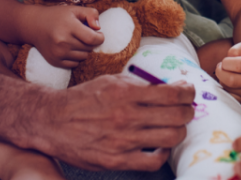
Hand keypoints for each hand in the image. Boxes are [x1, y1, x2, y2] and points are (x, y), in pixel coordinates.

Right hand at [28, 5, 104, 67]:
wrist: (35, 25)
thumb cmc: (57, 16)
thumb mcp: (74, 9)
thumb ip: (91, 14)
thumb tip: (98, 28)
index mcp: (68, 26)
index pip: (92, 38)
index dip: (100, 37)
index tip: (99, 34)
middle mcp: (62, 41)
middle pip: (89, 48)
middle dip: (91, 42)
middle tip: (84, 35)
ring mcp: (58, 53)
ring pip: (83, 56)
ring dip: (84, 50)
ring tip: (76, 40)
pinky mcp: (54, 61)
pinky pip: (75, 64)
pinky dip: (76, 57)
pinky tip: (70, 48)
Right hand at [30, 73, 195, 170]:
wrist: (52, 121)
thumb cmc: (83, 99)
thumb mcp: (110, 81)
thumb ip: (138, 83)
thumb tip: (165, 86)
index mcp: (127, 92)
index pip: (173, 94)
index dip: (188, 92)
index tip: (188, 91)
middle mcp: (127, 116)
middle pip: (178, 115)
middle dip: (188, 110)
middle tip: (186, 108)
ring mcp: (123, 140)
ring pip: (171, 137)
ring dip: (179, 130)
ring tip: (175, 126)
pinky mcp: (117, 160)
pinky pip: (154, 160)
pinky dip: (163, 152)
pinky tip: (160, 145)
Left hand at [216, 41, 240, 104]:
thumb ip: (238, 49)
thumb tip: (229, 58)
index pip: (239, 65)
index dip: (227, 61)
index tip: (226, 60)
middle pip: (231, 80)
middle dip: (221, 71)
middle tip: (222, 66)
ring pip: (227, 87)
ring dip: (222, 78)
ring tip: (228, 72)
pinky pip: (227, 94)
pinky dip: (224, 86)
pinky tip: (230, 81)